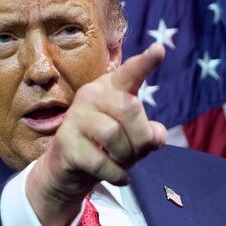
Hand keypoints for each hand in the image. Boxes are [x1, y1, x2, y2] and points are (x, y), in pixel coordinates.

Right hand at [25, 43, 168, 225]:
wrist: (69, 169)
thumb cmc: (107, 147)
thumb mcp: (134, 138)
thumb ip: (149, 134)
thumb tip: (154, 136)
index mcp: (111, 88)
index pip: (130, 72)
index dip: (145, 63)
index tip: (159, 50)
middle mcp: (91, 95)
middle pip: (130, 109)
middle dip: (141, 138)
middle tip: (137, 152)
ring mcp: (76, 117)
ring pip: (114, 135)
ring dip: (126, 157)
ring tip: (122, 163)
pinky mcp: (66, 142)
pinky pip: (102, 161)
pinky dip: (117, 174)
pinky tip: (119, 176)